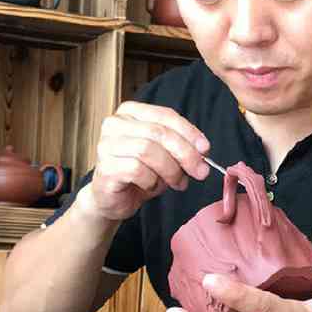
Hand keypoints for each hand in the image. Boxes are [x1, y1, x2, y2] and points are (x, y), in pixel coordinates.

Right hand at [83, 103, 210, 220]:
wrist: (114, 199)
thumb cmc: (140, 174)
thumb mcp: (165, 154)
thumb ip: (180, 146)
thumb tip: (202, 150)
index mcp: (131, 112)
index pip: (166, 115)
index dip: (189, 132)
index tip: (205, 149)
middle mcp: (115, 124)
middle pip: (159, 133)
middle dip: (185, 153)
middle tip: (200, 171)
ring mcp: (107, 145)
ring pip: (148, 150)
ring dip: (171, 170)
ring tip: (177, 182)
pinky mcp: (106, 168)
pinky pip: (137, 170)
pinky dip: (152, 181)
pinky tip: (153, 186)